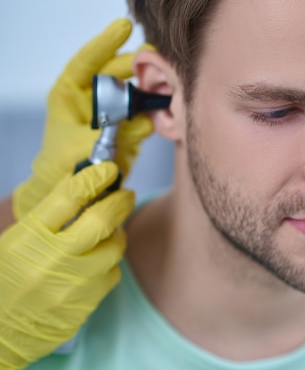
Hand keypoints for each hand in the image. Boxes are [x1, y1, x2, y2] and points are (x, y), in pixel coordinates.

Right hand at [0, 162, 131, 368]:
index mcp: (28, 238)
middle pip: (101, 219)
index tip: (108, 169)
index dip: (94, 177)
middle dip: (119, 201)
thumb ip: (46, 218)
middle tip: (124, 194)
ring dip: (117, 233)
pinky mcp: (87, 303)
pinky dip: (109, 263)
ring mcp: (73, 284)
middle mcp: (53, 259)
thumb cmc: (3, 282)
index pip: (69, 197)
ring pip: (114, 247)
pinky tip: (99, 261)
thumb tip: (81, 187)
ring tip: (110, 230)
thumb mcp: (12, 243)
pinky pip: (112, 274)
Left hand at [12, 19, 152, 219]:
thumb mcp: (75, 151)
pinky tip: (172, 103)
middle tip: (158, 57)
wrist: (76, 190)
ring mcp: (114, 109)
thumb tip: (141, 122)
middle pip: (117, 71)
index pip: (86, 62)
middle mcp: (93, 97)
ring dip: (152, 84)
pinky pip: (147, 110)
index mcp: (70, 94)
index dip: (105, 43)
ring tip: (170, 80)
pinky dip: (160, 107)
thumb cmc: (63, 167)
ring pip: (136, 88)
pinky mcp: (131, 124)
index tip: (124, 26)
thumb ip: (107, 135)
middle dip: (137, 64)